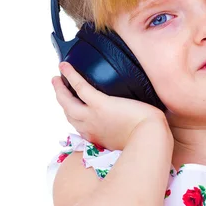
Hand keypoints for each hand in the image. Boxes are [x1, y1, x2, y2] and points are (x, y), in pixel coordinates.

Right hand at [51, 61, 168, 151]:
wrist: (149, 138)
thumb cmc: (146, 139)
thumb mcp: (128, 138)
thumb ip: (122, 131)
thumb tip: (129, 121)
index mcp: (97, 137)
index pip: (79, 126)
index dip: (73, 116)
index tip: (71, 108)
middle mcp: (90, 129)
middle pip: (68, 113)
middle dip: (61, 100)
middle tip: (57, 87)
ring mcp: (92, 117)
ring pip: (67, 101)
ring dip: (60, 89)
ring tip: (56, 78)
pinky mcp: (100, 104)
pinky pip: (79, 87)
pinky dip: (70, 76)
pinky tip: (65, 66)